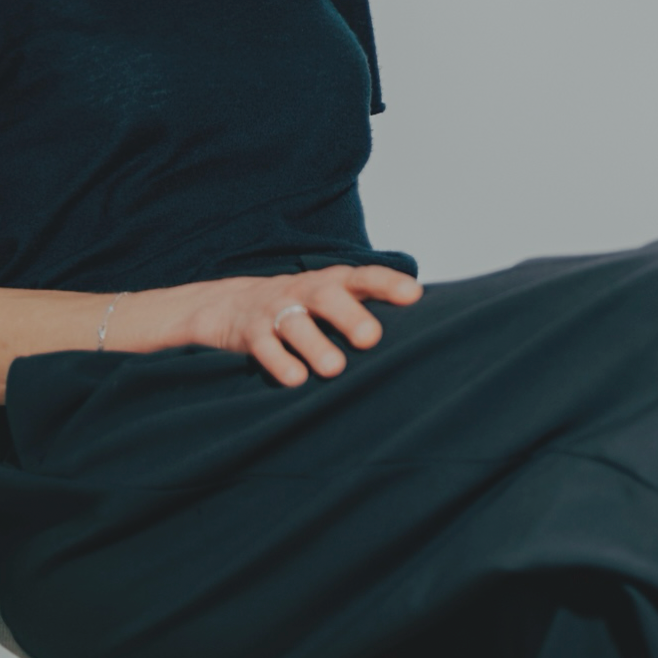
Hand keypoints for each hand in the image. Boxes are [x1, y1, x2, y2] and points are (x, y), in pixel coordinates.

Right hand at [187, 264, 422, 386]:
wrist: (232, 305)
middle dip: (349, 316)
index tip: (413, 295)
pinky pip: (265, 346)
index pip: (365, 277)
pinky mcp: (252, 333)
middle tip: (371, 338)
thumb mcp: (335, 297)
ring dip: (315, 345)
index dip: (389, 284)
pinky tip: (295, 379)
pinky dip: (279, 363)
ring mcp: (277, 310)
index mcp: (334, 282)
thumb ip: (370, 305)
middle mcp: (307, 291)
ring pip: (296, 323)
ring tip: (334, 368)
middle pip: (329, 297)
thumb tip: (426, 324)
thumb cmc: (304, 305)